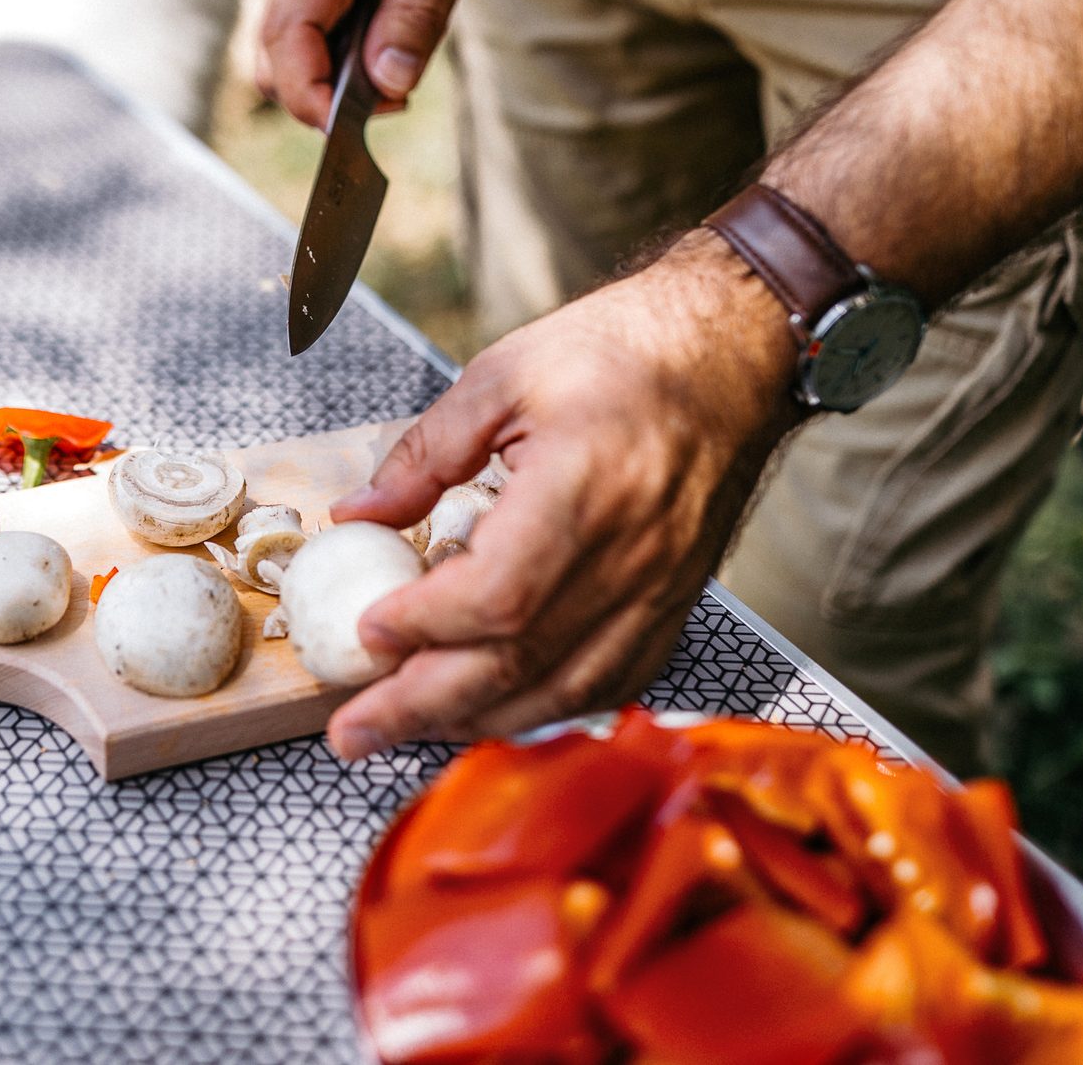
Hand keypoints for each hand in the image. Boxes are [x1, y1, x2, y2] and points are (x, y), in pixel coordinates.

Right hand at [255, 0, 488, 126]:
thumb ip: (415, 14)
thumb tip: (390, 85)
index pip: (286, 51)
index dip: (314, 102)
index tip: (359, 130)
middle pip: (277, 70)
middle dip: (328, 102)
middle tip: (398, 93)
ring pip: (291, 64)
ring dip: (338, 84)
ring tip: (399, 54)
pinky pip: (309, 46)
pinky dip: (342, 64)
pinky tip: (387, 40)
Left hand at [323, 233, 802, 759]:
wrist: (729, 356)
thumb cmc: (626, 353)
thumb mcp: (504, 375)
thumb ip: (427, 452)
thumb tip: (360, 514)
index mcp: (583, 486)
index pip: (499, 595)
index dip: (426, 625)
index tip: (367, 631)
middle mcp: (630, 554)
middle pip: (520, 661)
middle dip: (424, 706)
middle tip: (353, 730)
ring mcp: (659, 590)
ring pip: (562, 690)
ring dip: (476, 721)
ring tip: (404, 729)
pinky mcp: (672, 605)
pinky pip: (607, 683)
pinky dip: (543, 708)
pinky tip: (492, 709)